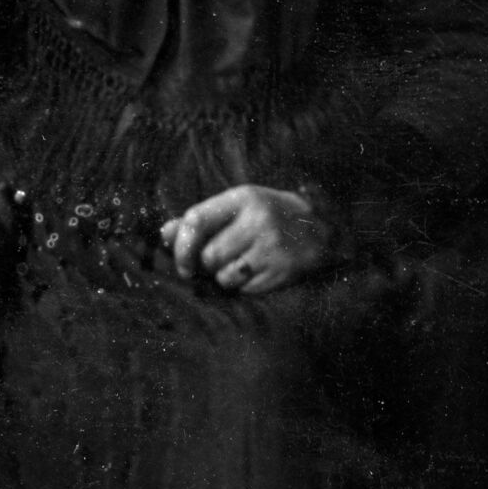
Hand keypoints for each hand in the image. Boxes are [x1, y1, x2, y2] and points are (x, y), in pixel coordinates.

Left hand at [159, 185, 331, 295]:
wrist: (324, 228)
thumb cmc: (270, 216)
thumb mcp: (239, 206)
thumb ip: (201, 219)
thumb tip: (164, 234)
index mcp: (243, 198)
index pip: (196, 221)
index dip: (181, 246)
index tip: (182, 262)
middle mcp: (258, 221)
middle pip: (209, 256)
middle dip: (206, 267)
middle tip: (218, 263)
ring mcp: (272, 248)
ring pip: (225, 277)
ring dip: (226, 278)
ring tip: (242, 265)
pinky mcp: (282, 271)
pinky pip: (246, 289)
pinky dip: (245, 286)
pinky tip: (259, 271)